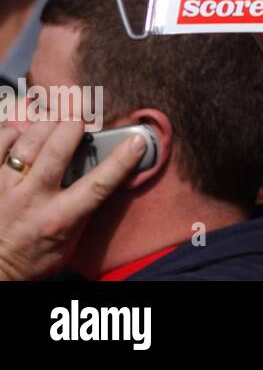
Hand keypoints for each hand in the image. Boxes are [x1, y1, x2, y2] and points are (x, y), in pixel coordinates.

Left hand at [0, 121, 145, 279]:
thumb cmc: (34, 256)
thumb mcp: (70, 240)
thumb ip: (84, 207)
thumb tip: (104, 175)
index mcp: (59, 218)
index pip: (98, 185)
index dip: (121, 161)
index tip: (138, 141)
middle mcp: (32, 200)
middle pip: (57, 151)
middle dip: (74, 125)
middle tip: (81, 118)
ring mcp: (5, 188)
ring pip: (27, 142)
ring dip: (46, 123)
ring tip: (56, 118)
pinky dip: (11, 132)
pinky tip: (22, 132)